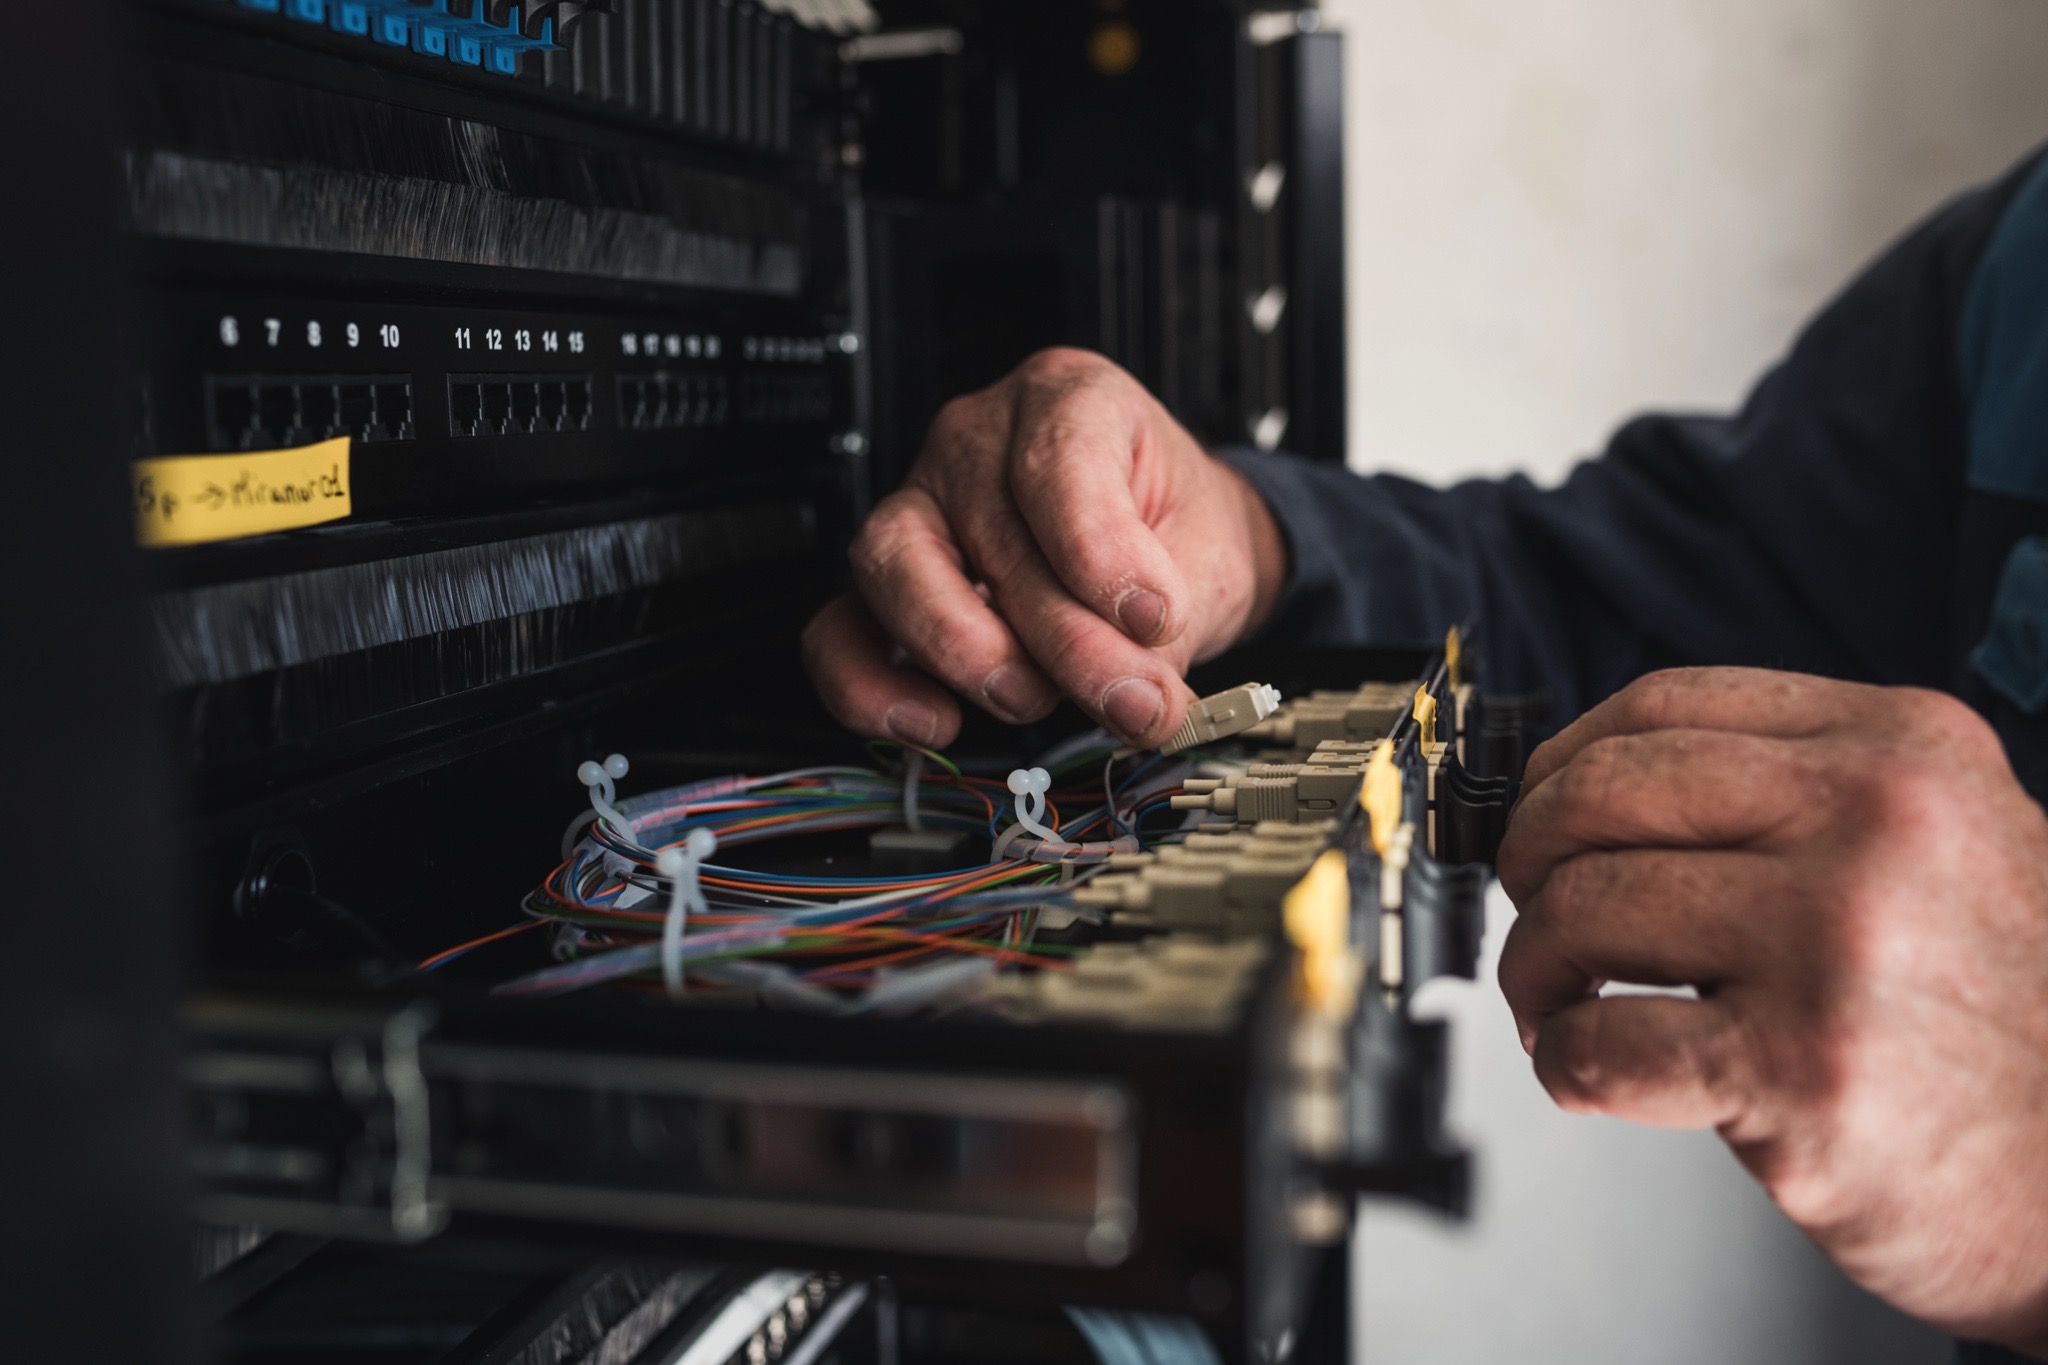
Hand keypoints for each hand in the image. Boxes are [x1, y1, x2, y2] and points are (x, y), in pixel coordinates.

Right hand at [801, 348, 1287, 747]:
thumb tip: (1135, 700)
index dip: (1102, 554)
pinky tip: (932, 722)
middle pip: (992, 533)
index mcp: (1067, 398)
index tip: (1153, 620)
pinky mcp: (885, 583)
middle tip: (1126, 700)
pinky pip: (841, 629)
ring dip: (965, 652)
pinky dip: (872, 686)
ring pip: (895, 568)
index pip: (1058, 464)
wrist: (1167, 550)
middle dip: (1064, 640)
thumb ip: (1169, 629)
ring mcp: (918, 506)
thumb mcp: (1208, 558)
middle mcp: (977, 439)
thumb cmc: (1179, 529)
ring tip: (1032, 698)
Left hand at [1496, 667, 2047, 1354]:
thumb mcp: (1952, 842)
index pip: (1664, 705)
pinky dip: (1564, 1062)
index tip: (1541, 805)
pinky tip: (1595, 1072)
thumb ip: (1806, 792)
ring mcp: (1836, 947)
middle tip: (1537, 908)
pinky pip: (1597, 1041)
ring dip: (1537, 967)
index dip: (1565, 759)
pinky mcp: (1798, 1071)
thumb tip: (1595, 784)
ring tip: (1564, 1004)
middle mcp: (1877, 828)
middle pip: (1599, 795)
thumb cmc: (2011, 1020)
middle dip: (1530, 854)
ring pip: (1580, 909)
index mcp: (1904, 750)